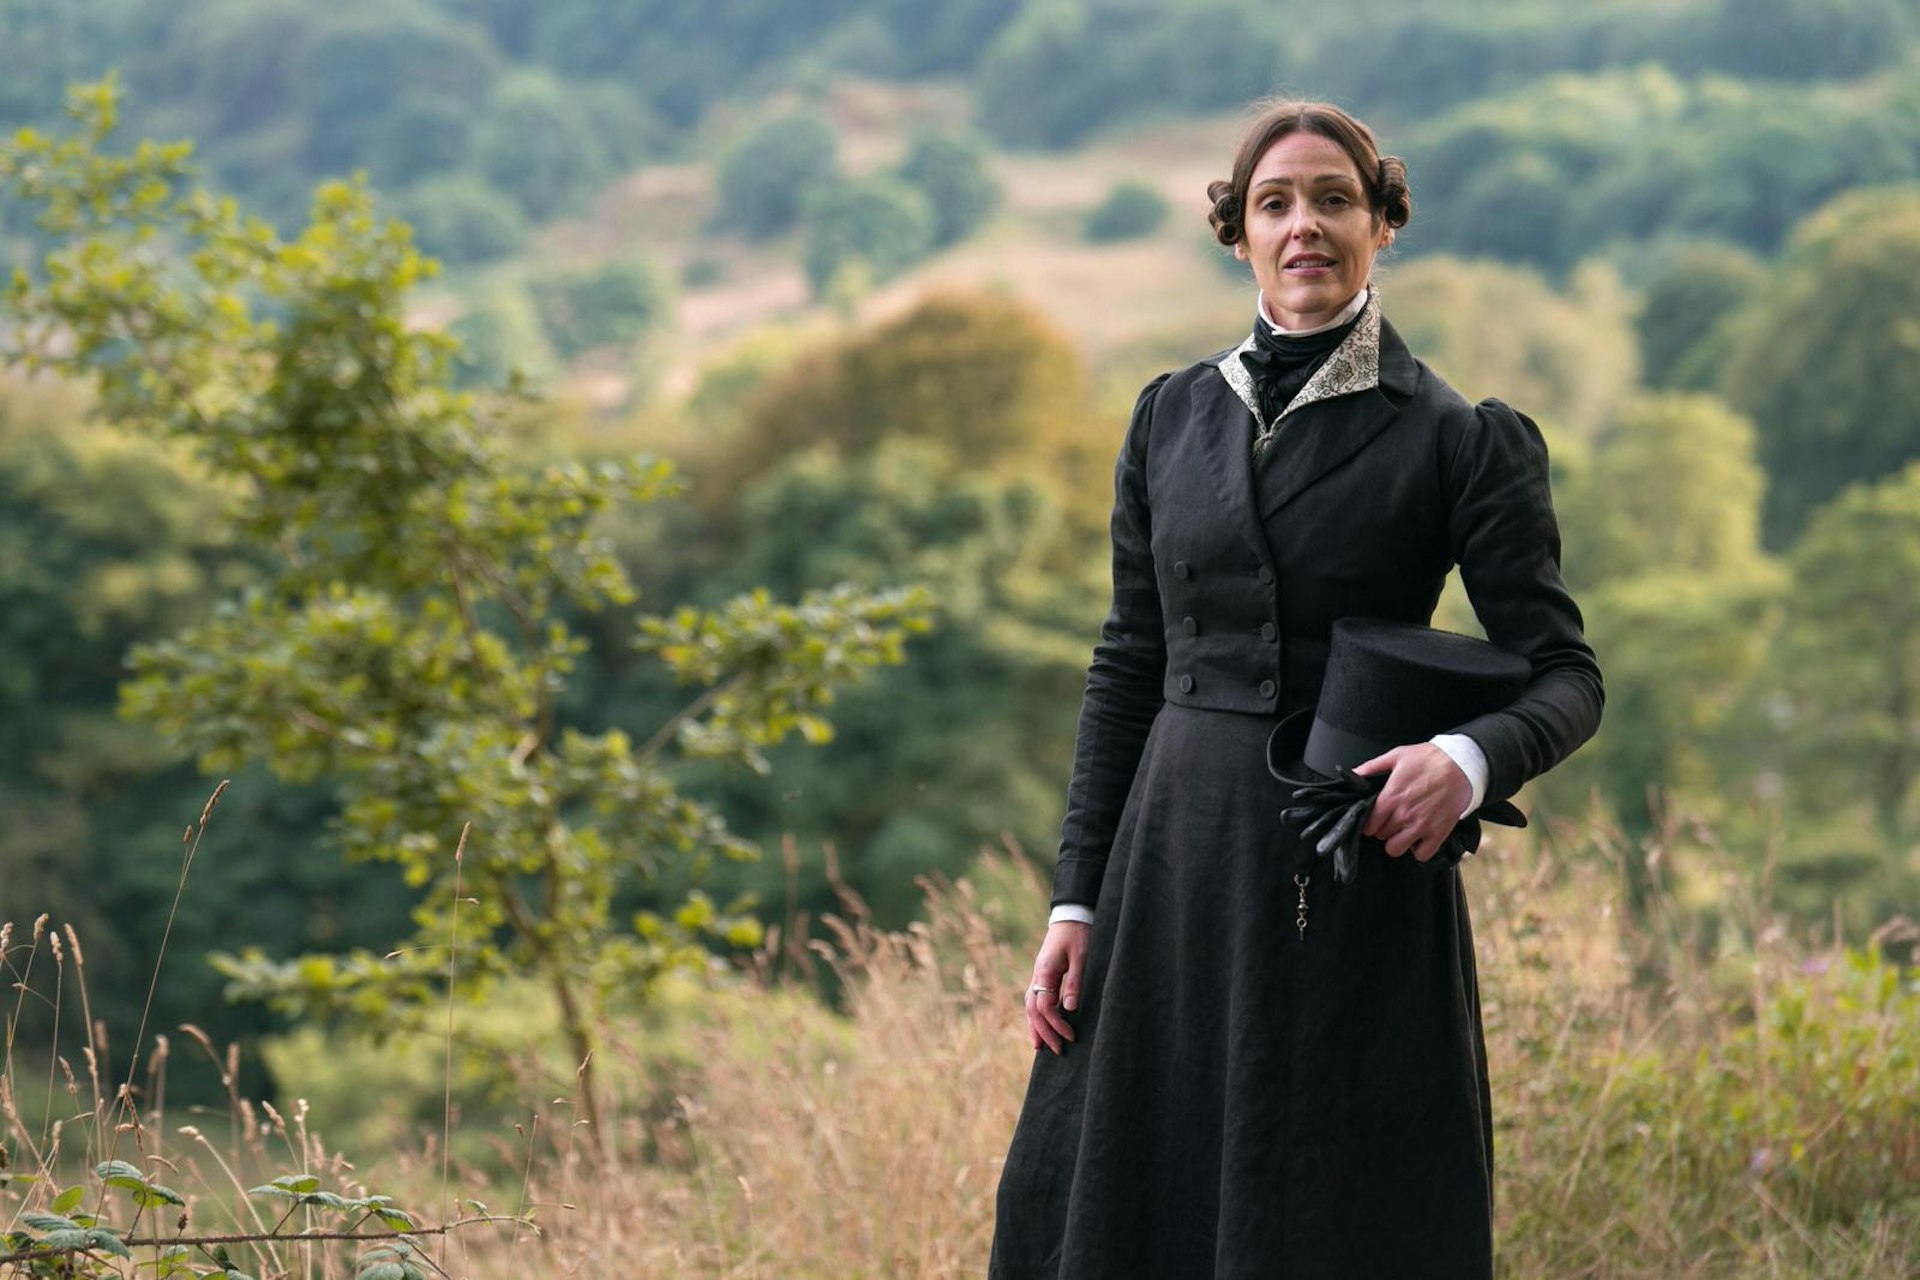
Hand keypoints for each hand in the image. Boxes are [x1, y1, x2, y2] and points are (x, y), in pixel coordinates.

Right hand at [1024, 921, 1088, 1053]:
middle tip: (1058, 1051)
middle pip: (1033, 1011)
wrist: (1070, 915)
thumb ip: (1075, 982)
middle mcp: (1037, 975)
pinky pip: (1034, 1000)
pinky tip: (1040, 1026)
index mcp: (1045, 971)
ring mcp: (1037, 975)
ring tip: (1040, 1047)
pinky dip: (1035, 1016)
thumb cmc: (1078, 934)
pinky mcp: (1042, 975)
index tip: (1071, 1037)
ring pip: (1029, 1007)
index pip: (1045, 1007)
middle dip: (1043, 1033)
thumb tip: (1070, 1009)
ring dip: (1035, 1027)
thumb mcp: (1082, 957)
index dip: (1056, 1025)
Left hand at [1353, 743, 1471, 862]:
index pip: (1369, 823)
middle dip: (1383, 829)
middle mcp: (1404, 815)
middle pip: (1381, 836)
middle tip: (1391, 821)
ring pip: (1395, 849)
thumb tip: (1353, 775)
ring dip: (1396, 842)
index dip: (1369, 822)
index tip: (1374, 819)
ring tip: (1402, 831)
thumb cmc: (1430, 758)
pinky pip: (1421, 855)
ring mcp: (1421, 826)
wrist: (1462, 765)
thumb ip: (1372, 767)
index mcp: (1391, 797)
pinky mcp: (1438, 833)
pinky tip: (1419, 838)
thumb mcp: (1397, 756)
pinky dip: (1418, 850)